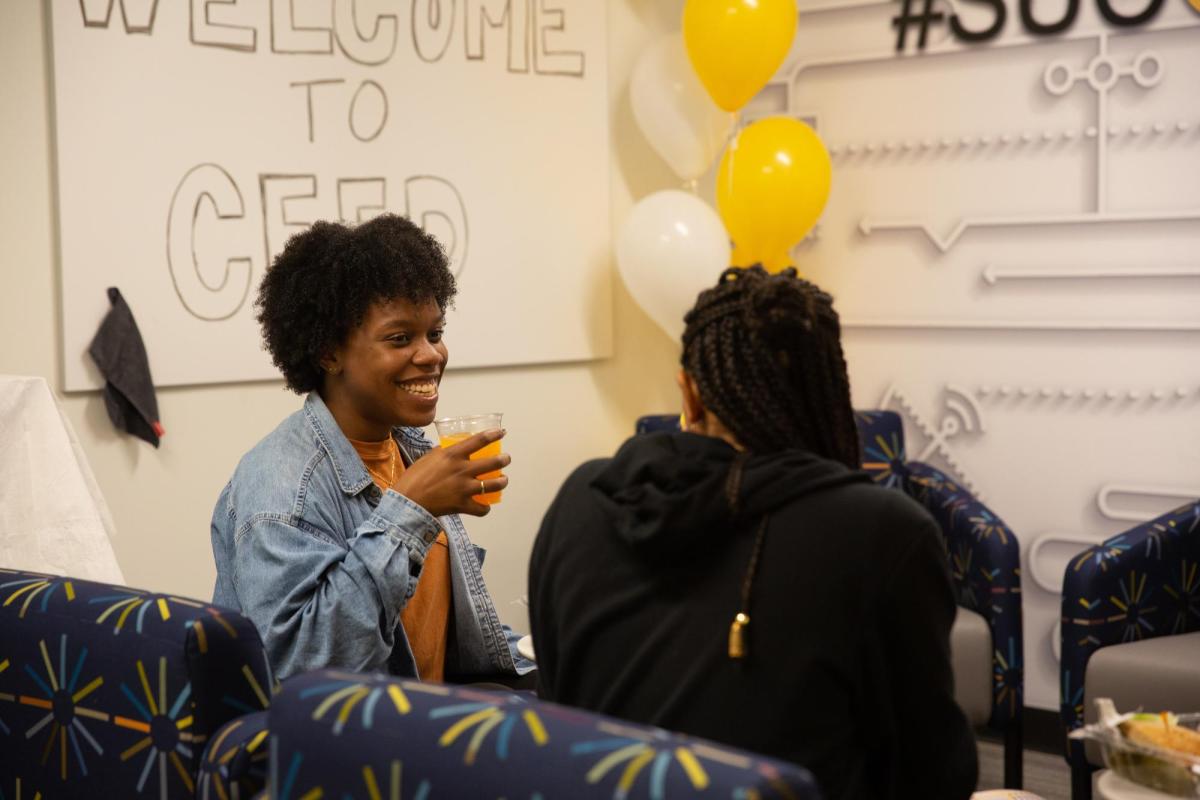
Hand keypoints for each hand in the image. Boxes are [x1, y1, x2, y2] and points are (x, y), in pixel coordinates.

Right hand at [392, 429, 509, 517]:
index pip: (479, 440)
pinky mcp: (463, 505)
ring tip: (503, 480)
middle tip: (506, 459)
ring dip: (502, 482)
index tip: (502, 432)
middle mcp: (462, 469)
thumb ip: (443, 453)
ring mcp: (464, 488)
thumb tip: (449, 450)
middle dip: (504, 459)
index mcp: (453, 455)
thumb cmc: (414, 477)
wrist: (407, 501)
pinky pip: (482, 509)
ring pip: (494, 485)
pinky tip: (484, 505)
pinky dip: (485, 508)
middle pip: (494, 463)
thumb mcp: (428, 458)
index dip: (493, 435)